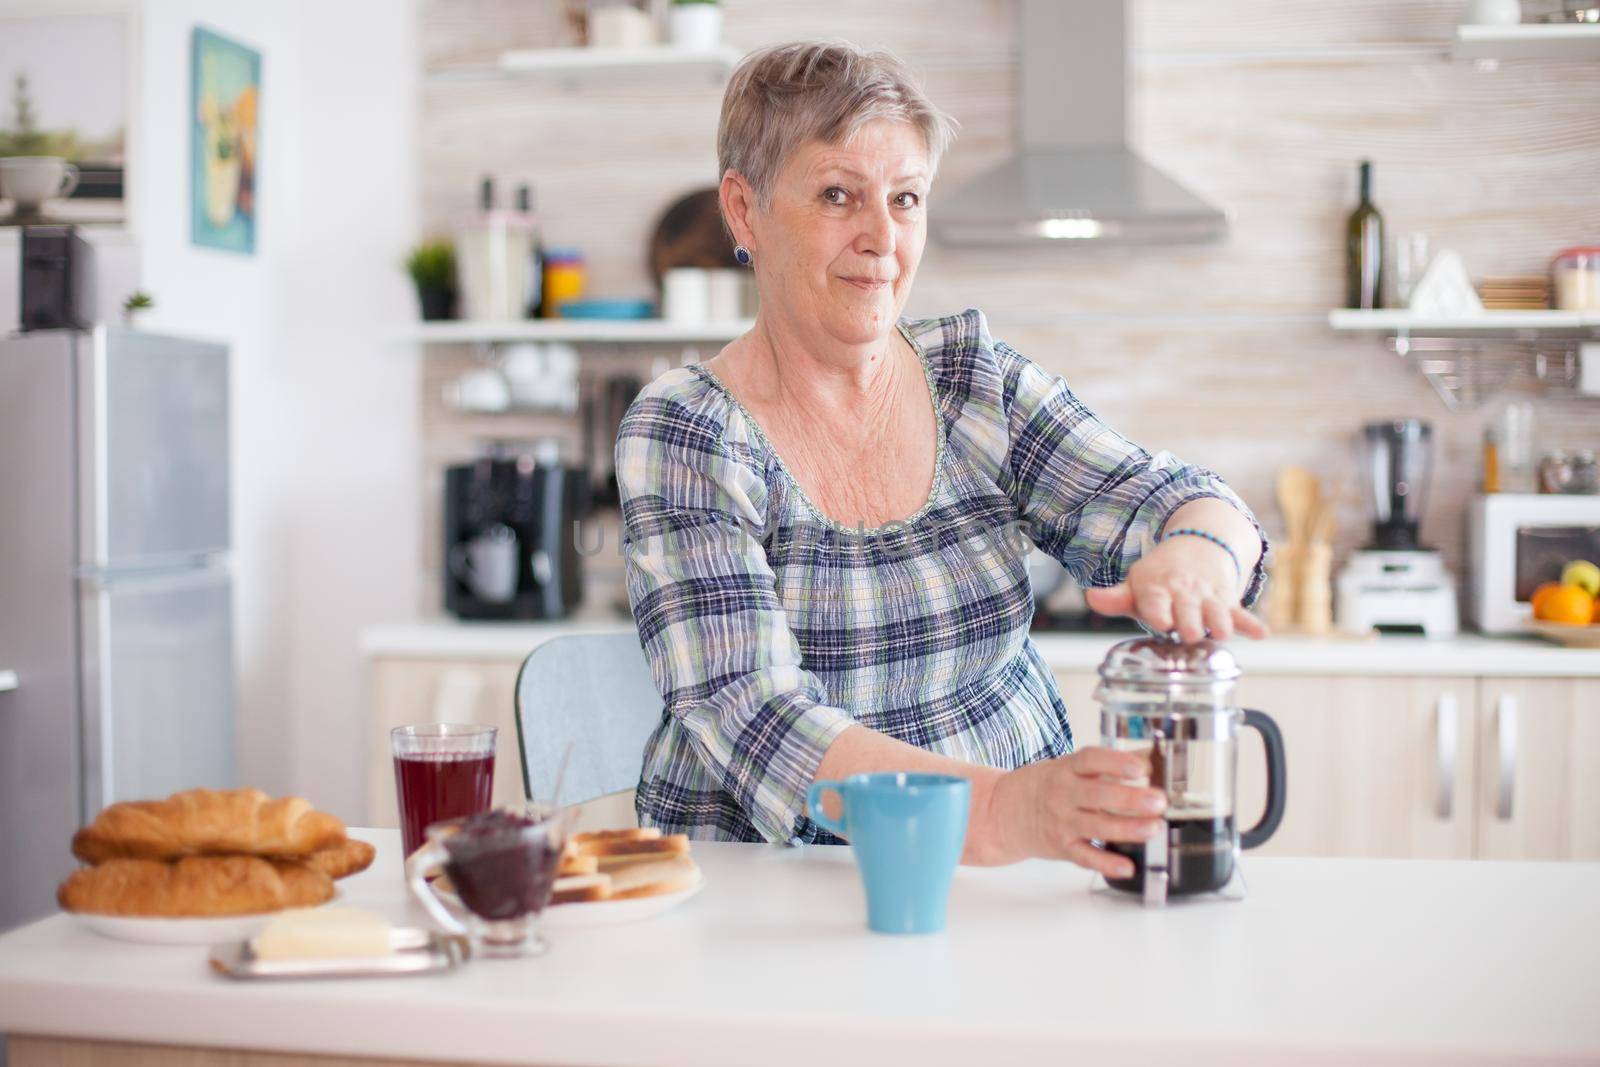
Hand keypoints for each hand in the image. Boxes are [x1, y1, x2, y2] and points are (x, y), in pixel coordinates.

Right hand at [975, 748, 1165, 875]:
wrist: (1006, 811)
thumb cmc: (1048, 785)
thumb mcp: (1071, 766)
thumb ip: (1111, 763)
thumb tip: (1152, 754)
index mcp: (1068, 769)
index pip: (1091, 760)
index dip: (1116, 762)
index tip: (1141, 767)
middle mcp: (1064, 794)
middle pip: (1097, 795)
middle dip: (1130, 799)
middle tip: (1158, 801)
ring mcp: (1062, 822)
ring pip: (1096, 827)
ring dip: (1126, 829)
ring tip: (1153, 828)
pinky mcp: (1062, 847)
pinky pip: (1085, 857)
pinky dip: (1106, 863)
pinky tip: (1128, 866)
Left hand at [1084, 534, 1267, 642]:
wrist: (1200, 545)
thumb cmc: (1161, 576)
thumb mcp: (1138, 584)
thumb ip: (1117, 598)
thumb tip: (1091, 598)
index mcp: (1156, 589)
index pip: (1156, 601)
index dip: (1159, 611)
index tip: (1161, 620)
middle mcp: (1184, 593)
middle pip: (1188, 613)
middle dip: (1189, 623)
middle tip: (1188, 632)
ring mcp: (1208, 597)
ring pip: (1216, 613)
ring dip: (1219, 623)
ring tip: (1221, 632)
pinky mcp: (1229, 601)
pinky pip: (1242, 613)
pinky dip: (1251, 623)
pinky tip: (1261, 633)